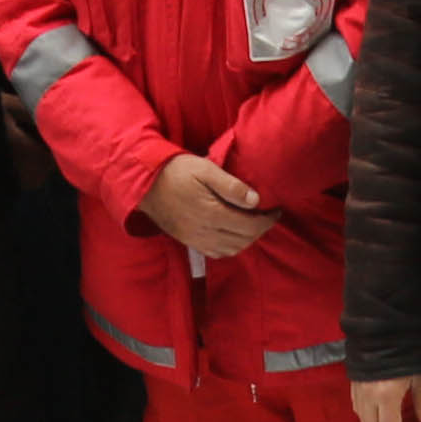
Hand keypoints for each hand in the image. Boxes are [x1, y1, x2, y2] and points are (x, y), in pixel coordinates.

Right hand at [139, 153, 275, 259]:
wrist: (144, 183)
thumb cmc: (175, 171)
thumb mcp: (204, 169)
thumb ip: (231, 185)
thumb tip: (255, 200)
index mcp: (211, 213)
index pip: (250, 225)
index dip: (267, 220)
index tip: (276, 210)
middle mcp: (205, 232)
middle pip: (243, 240)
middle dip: (260, 230)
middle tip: (268, 216)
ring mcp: (196, 239)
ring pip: (232, 250)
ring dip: (247, 240)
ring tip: (254, 224)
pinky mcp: (189, 241)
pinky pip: (216, 253)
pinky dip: (231, 247)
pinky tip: (235, 234)